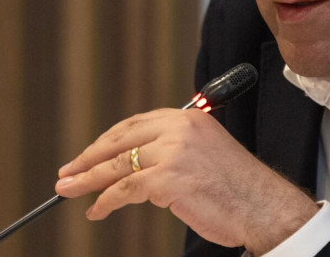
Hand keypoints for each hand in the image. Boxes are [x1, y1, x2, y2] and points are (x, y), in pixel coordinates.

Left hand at [55, 108, 318, 253]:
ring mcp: (172, 153)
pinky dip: (105, 202)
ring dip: (88, 180)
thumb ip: (173, 148)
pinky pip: (124, 190)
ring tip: (69, 189)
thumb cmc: (236, 185)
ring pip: (117, 165)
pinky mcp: (167, 179)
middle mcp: (178, 129)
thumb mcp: (205, 151)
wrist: (261, 204)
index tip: (89, 154)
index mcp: (186, 118)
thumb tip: (135, 163)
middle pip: (120, 140)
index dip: (106, 141)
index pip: (134, 124)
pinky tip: (96, 210)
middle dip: (89, 157)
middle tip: (67, 171)